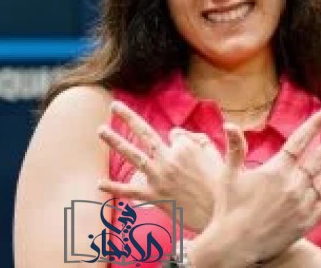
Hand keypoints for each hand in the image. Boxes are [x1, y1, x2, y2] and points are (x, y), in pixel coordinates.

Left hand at [97, 100, 221, 231]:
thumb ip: (196, 139)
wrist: (220, 214)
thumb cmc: (221, 183)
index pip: (173, 136)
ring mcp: (158, 177)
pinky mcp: (154, 196)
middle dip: (127, 117)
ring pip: (132, 154)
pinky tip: (99, 183)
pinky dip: (114, 188)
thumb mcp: (215, 153)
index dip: (179, 143)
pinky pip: (130, 191)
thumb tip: (174, 134)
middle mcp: (168, 159)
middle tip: (114, 106)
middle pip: (144, 133)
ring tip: (100, 130)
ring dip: (115, 141)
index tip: (189, 157)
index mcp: (184, 147)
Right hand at [195, 107, 320, 266]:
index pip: (300, 141)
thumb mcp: (229, 175)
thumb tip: (229, 123)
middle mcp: (293, 185)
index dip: (316, 125)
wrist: (235, 244)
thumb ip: (235, 148)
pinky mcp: (307, 222)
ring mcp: (302, 204)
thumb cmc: (228, 209)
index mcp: (275, 170)